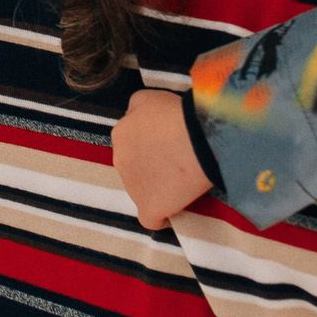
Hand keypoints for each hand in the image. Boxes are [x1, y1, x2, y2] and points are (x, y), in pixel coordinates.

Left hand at [110, 90, 211, 229]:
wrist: (196, 139)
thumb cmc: (177, 114)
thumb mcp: (150, 96)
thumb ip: (135, 107)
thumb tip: (133, 117)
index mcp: (120, 134)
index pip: (132, 142)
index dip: (152, 145)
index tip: (170, 145)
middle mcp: (119, 161)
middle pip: (134, 167)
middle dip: (152, 167)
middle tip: (178, 162)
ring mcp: (132, 188)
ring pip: (142, 192)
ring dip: (157, 189)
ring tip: (182, 184)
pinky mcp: (148, 208)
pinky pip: (150, 219)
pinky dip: (161, 217)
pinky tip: (172, 212)